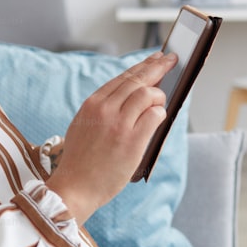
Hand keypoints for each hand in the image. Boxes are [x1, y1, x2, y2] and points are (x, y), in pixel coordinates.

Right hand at [46, 52, 176, 223]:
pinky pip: (155, 116)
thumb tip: (131, 97)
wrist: (75, 187)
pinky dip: (160, 113)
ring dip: (159, 96)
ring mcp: (119, 124)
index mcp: (92, 104)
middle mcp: (105, 109)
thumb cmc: (80, 161)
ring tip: (161, 102)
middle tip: (171, 59)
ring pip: (148, 94)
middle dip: (158, 67)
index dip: (142, 66)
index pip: (123, 78)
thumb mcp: (83, 125)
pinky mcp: (132, 141)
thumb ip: (102, 110)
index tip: (155, 58)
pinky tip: (159, 117)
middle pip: (137, 79)